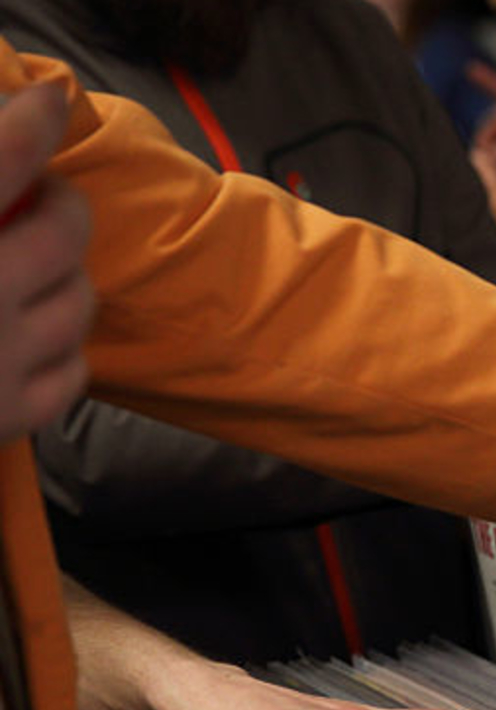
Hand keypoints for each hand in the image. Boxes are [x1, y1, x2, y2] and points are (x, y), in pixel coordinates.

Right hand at [0, 82, 94, 443]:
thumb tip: (4, 125)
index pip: (2, 156)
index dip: (29, 118)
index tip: (48, 100)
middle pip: (64, 226)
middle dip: (59, 200)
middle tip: (41, 193)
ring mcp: (0, 359)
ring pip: (81, 297)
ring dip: (66, 273)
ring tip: (33, 263)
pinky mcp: (8, 415)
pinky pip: (73, 372)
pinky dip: (63, 347)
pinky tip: (33, 333)